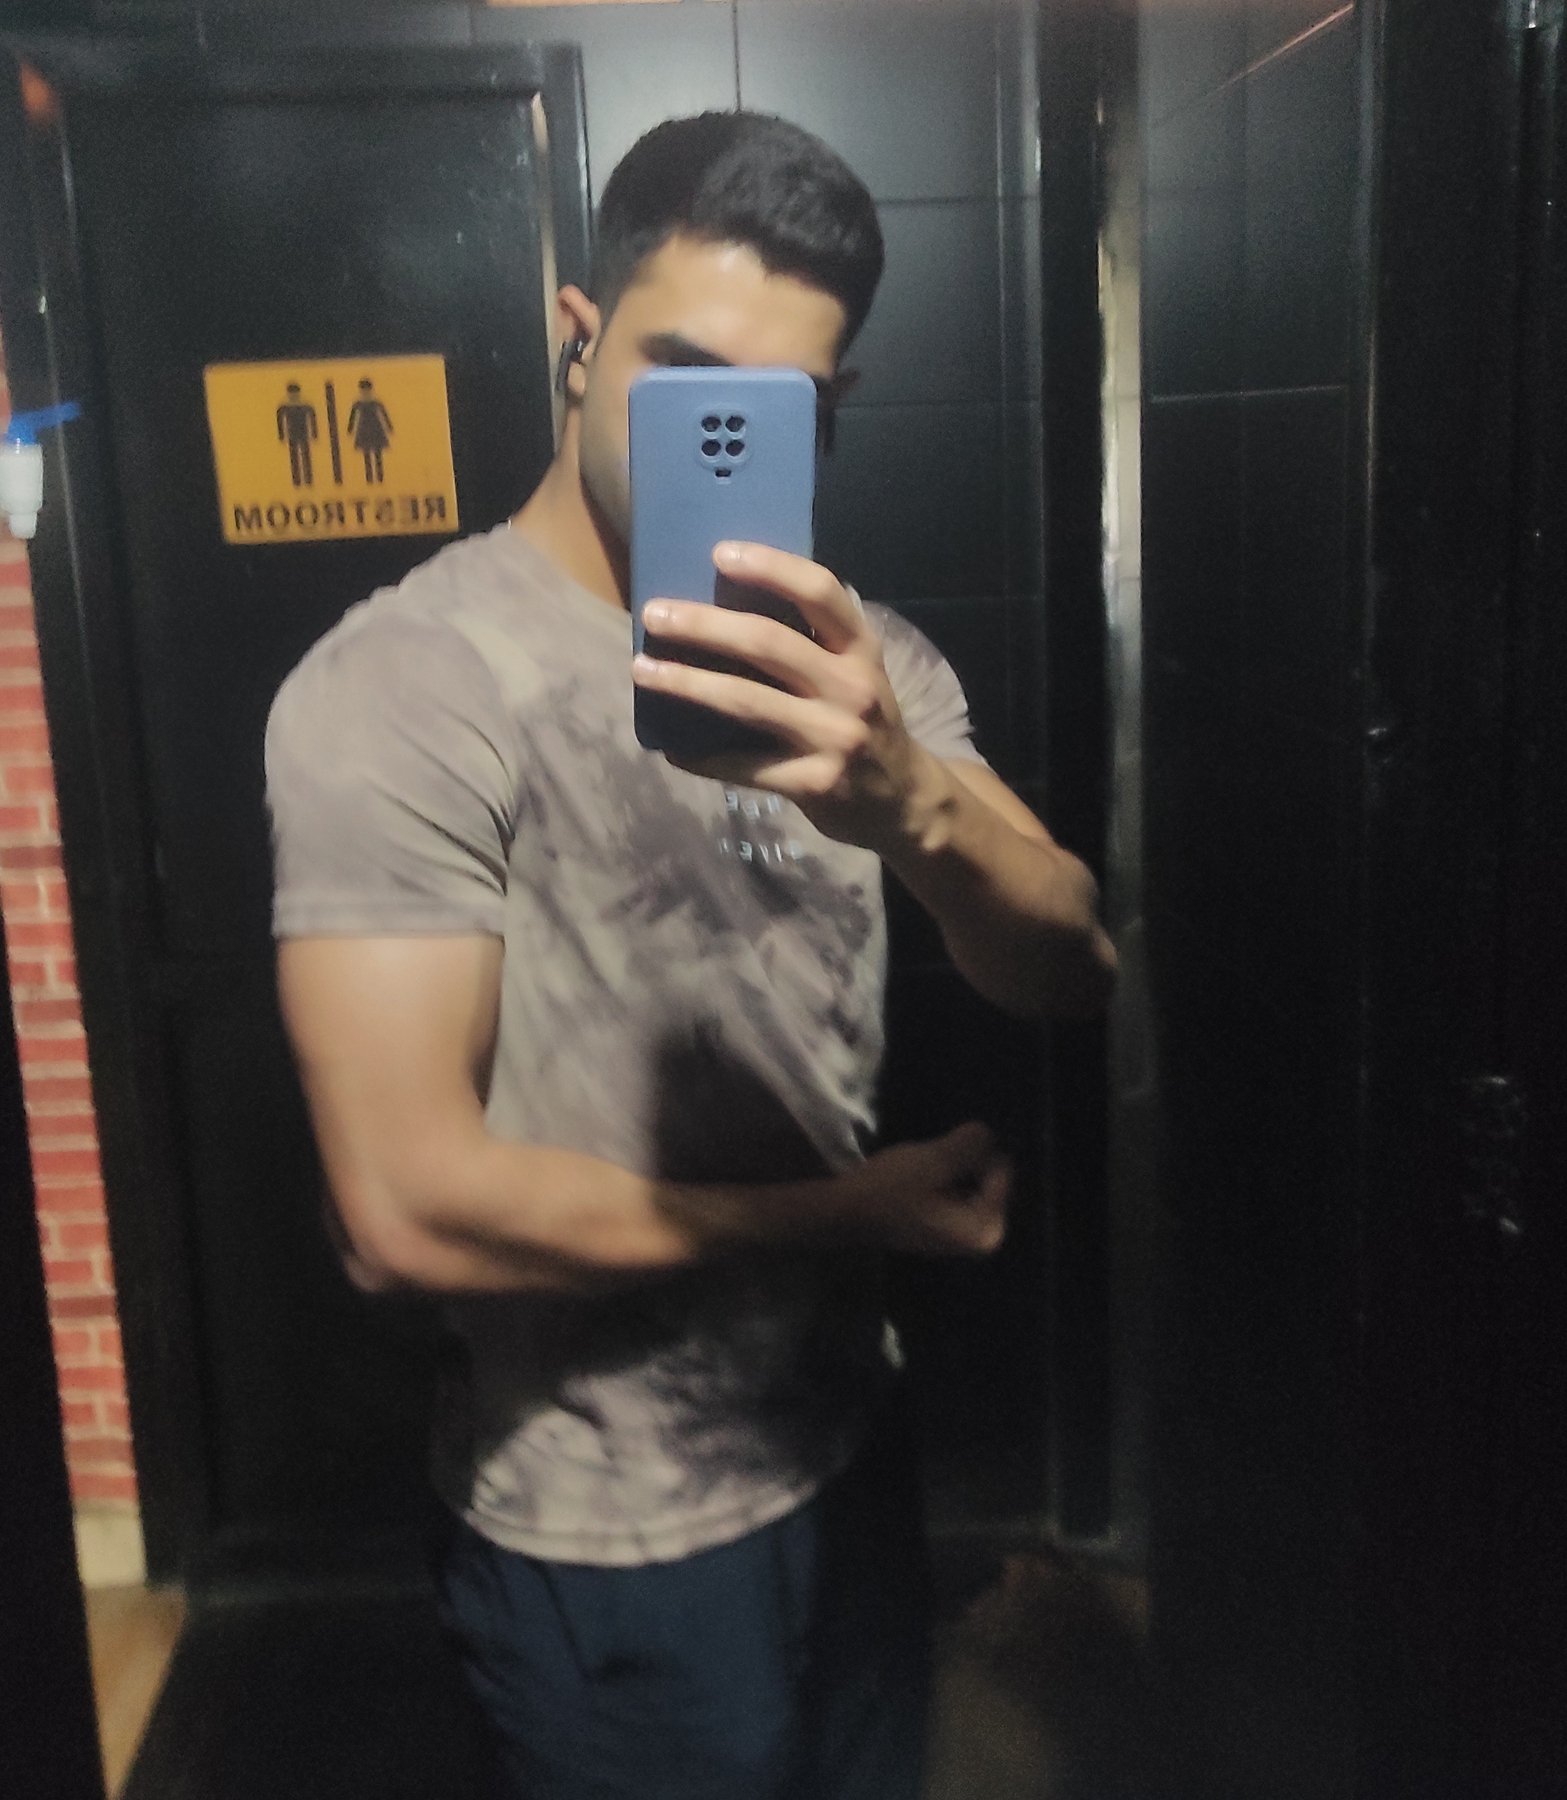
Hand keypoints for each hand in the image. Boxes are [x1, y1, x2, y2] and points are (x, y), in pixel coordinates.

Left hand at [632, 542, 947, 852]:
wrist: (904, 801)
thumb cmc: (863, 723)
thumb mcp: (855, 673)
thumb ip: (812, 643)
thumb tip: (724, 606)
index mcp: (862, 649)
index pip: (821, 592)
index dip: (771, 568)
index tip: (719, 553)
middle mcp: (853, 688)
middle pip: (768, 643)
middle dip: (704, 625)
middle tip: (654, 615)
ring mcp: (834, 738)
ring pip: (747, 702)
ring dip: (687, 683)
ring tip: (643, 670)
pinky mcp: (814, 784)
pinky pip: (744, 766)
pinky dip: (702, 759)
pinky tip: (672, 750)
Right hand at [839, 1122, 1011, 1258]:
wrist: (846, 1212)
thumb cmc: (890, 1190)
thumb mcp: (934, 1160)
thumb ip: (971, 1145)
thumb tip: (988, 1134)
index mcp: (986, 1230)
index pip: (1002, 1171)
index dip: (975, 1152)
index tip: (944, 1150)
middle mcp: (983, 1239)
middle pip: (991, 1177)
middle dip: (967, 1161)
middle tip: (934, 1154)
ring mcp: (964, 1235)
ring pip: (974, 1181)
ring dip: (955, 1166)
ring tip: (928, 1160)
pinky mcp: (946, 1225)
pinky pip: (960, 1190)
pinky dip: (947, 1177)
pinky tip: (924, 1173)